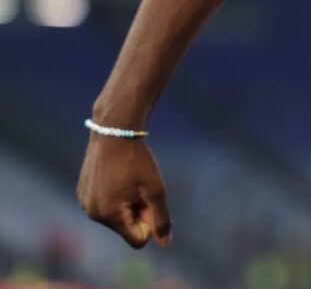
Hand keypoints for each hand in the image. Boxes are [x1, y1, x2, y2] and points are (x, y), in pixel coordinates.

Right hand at [76, 133, 172, 248]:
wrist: (114, 131)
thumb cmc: (137, 159)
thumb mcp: (155, 188)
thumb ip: (161, 217)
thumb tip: (166, 242)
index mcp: (110, 215)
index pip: (137, 239)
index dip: (150, 221)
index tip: (150, 198)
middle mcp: (93, 214)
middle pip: (126, 227)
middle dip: (137, 210)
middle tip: (140, 184)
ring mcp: (84, 204)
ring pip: (115, 216)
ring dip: (126, 202)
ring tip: (127, 178)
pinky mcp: (82, 193)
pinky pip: (104, 204)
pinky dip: (114, 195)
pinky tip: (115, 174)